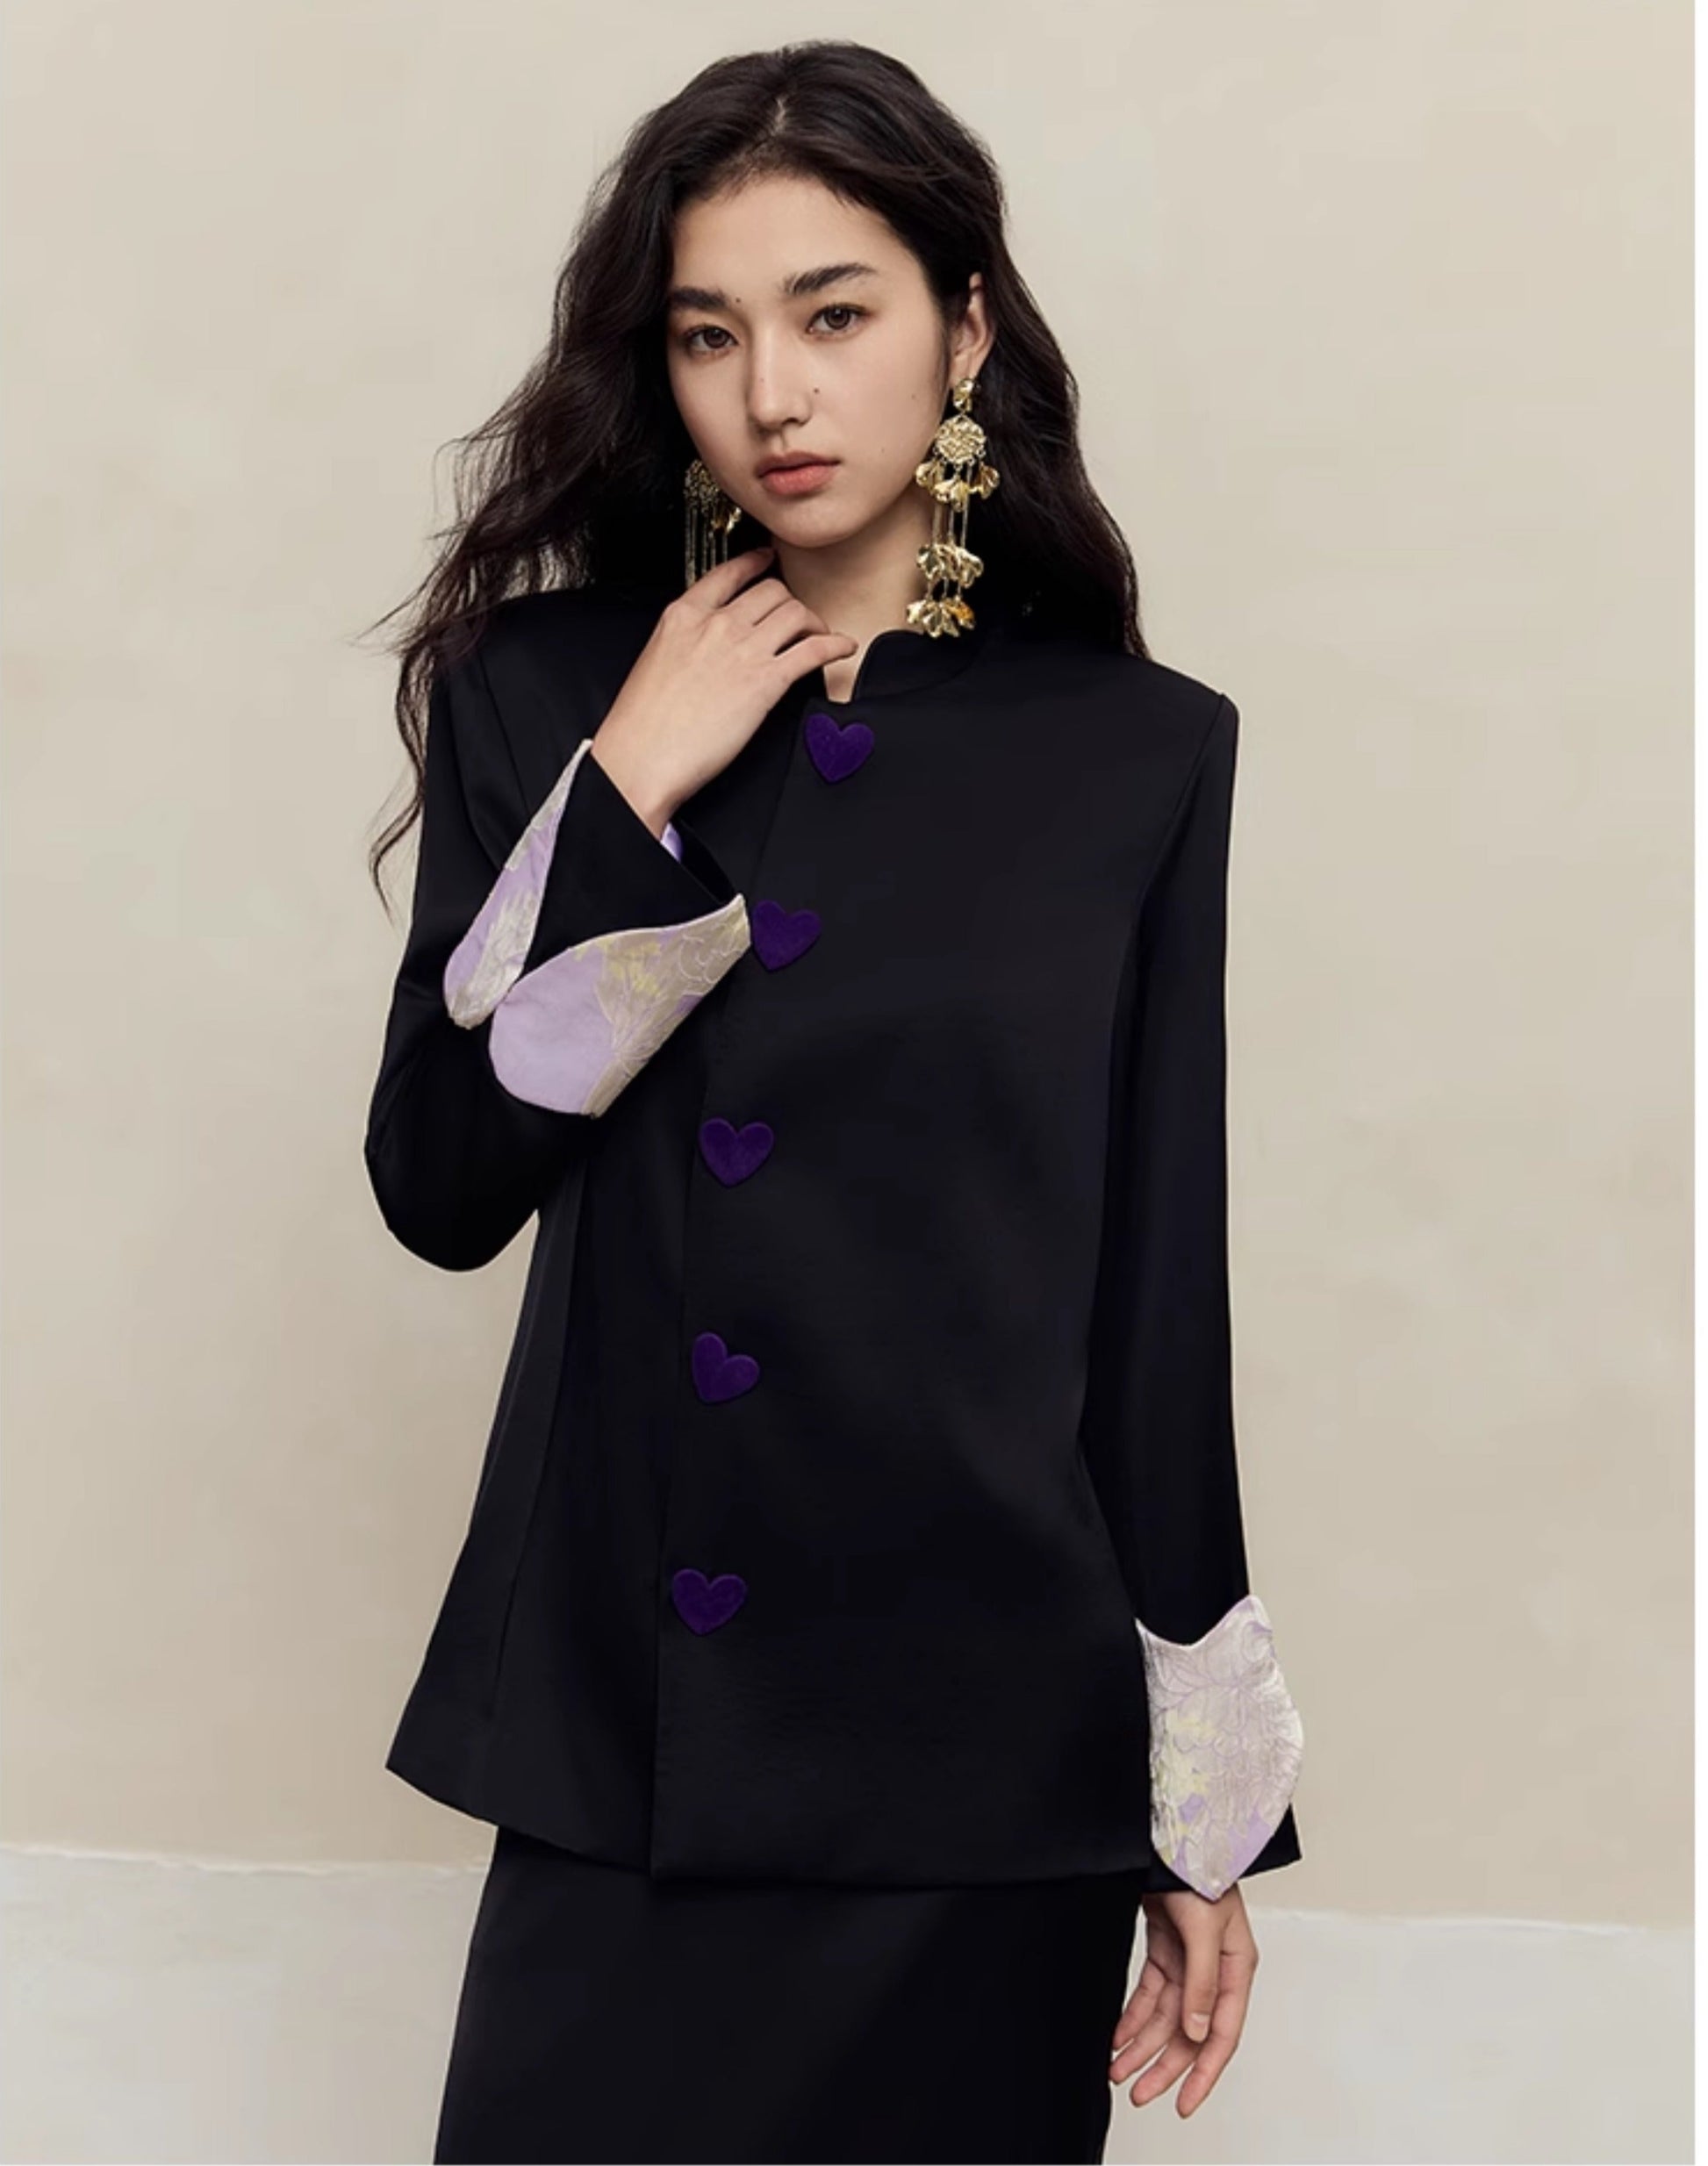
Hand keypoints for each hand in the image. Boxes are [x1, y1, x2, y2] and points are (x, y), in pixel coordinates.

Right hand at [590, 546, 856, 833]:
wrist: (641, 759)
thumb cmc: (641, 725)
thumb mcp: (655, 661)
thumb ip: (685, 642)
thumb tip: (705, 647)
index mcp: (683, 616)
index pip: (729, 572)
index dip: (756, 562)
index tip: (767, 559)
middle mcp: (716, 625)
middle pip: (770, 590)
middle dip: (789, 601)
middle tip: (796, 615)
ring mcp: (743, 650)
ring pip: (795, 612)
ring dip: (814, 621)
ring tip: (818, 634)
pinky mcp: (766, 681)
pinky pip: (814, 650)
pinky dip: (835, 645)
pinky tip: (842, 648)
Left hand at [1109, 1883, 1258, 2118]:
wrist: (1172, 1835)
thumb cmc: (1199, 1872)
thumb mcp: (1205, 1929)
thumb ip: (1202, 1982)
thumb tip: (1197, 2033)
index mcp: (1236, 1969)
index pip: (1222, 2034)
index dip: (1203, 2073)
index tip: (1183, 2103)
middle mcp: (1214, 1971)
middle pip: (1190, 2033)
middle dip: (1163, 2066)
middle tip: (1137, 2094)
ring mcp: (1189, 1961)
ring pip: (1167, 2018)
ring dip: (1142, 2045)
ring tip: (1117, 2071)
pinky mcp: (1166, 1949)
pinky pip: (1150, 1994)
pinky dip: (1133, 2017)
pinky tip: (1118, 2037)